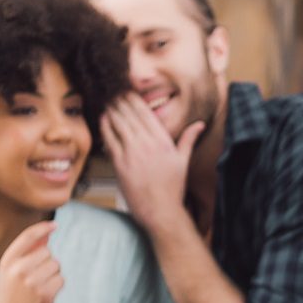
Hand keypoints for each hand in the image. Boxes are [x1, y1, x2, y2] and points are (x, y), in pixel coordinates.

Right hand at [0, 221, 62, 302]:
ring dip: (53, 274)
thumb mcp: (11, 272)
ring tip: (40, 285)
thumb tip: (46, 235)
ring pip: (56, 265)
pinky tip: (45, 294)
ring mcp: (32, 282)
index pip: (28, 236)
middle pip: (47, 252)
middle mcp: (18, 269)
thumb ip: (27, 253)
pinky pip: (60, 279)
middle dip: (47, 262)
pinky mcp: (45, 294)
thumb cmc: (12, 295)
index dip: (42, 228)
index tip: (54, 225)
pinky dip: (56, 285)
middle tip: (36, 277)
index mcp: (8, 261)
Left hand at [101, 92, 204, 241]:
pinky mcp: (120, 163)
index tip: (127, 91)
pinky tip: (103, 118)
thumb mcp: (183, 161)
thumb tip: (199, 124)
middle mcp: (148, 144)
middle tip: (113, 92)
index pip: (145, 113)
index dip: (134, 99)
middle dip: (120, 101)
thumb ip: (189, 139)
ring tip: (106, 101)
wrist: (161, 211)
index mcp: (163, 141)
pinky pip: (110, 139)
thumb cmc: (173, 188)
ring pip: (118, 123)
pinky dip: (105, 126)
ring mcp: (133, 153)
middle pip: (130, 114)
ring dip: (111, 110)